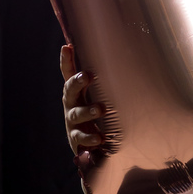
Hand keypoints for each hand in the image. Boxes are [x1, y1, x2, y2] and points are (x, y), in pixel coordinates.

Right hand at [60, 43, 105, 164]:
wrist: (89, 146)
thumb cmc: (96, 115)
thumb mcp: (98, 97)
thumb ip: (106, 84)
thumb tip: (125, 59)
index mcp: (76, 93)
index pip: (69, 74)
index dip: (67, 61)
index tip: (67, 47)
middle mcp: (72, 105)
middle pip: (70, 90)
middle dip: (77, 82)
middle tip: (87, 76)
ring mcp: (72, 122)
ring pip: (76, 114)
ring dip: (88, 110)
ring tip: (101, 109)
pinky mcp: (76, 139)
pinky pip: (81, 138)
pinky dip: (90, 138)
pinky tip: (100, 138)